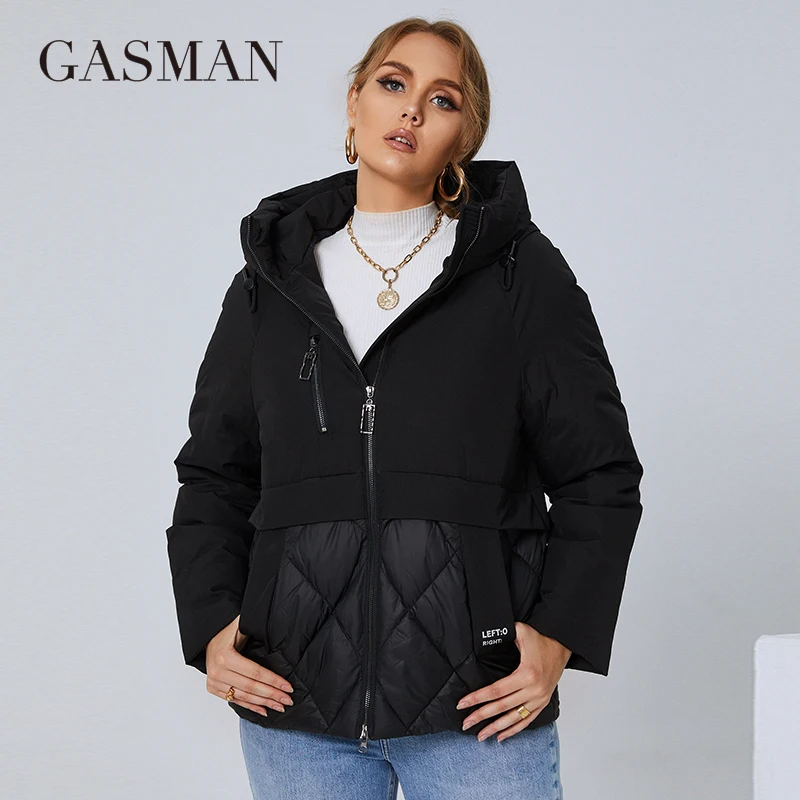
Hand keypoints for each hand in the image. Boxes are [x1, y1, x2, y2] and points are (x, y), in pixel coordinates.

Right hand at [205, 615, 294, 716]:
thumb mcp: (242, 625)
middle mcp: (217, 671)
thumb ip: (257, 629)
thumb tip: (279, 633)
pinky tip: (263, 710)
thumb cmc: (227, 629)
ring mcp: (214, 681)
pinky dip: (250, 706)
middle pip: (251, 687)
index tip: (288, 687)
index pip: (255, 673)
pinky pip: (234, 700)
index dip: (273, 681)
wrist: (207, 635)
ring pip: (243, 696)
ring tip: (279, 706)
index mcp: (225, 656)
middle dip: (272, 695)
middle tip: (287, 700)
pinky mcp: (213, 688)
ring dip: (263, 703)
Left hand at [455, 621, 570, 742]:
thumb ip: (503, 632)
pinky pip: (527, 720)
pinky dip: (514, 730)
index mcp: (526, 674)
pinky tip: (501, 736)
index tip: (462, 704)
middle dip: (481, 716)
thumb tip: (485, 634)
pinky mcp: (543, 702)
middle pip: (501, 707)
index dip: (477, 698)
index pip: (495, 690)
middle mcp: (533, 690)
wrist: (563, 645)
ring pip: (513, 718)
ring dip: (496, 728)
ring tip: (480, 736)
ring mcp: (539, 698)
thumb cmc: (541, 638)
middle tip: (465, 723)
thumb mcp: (521, 631)